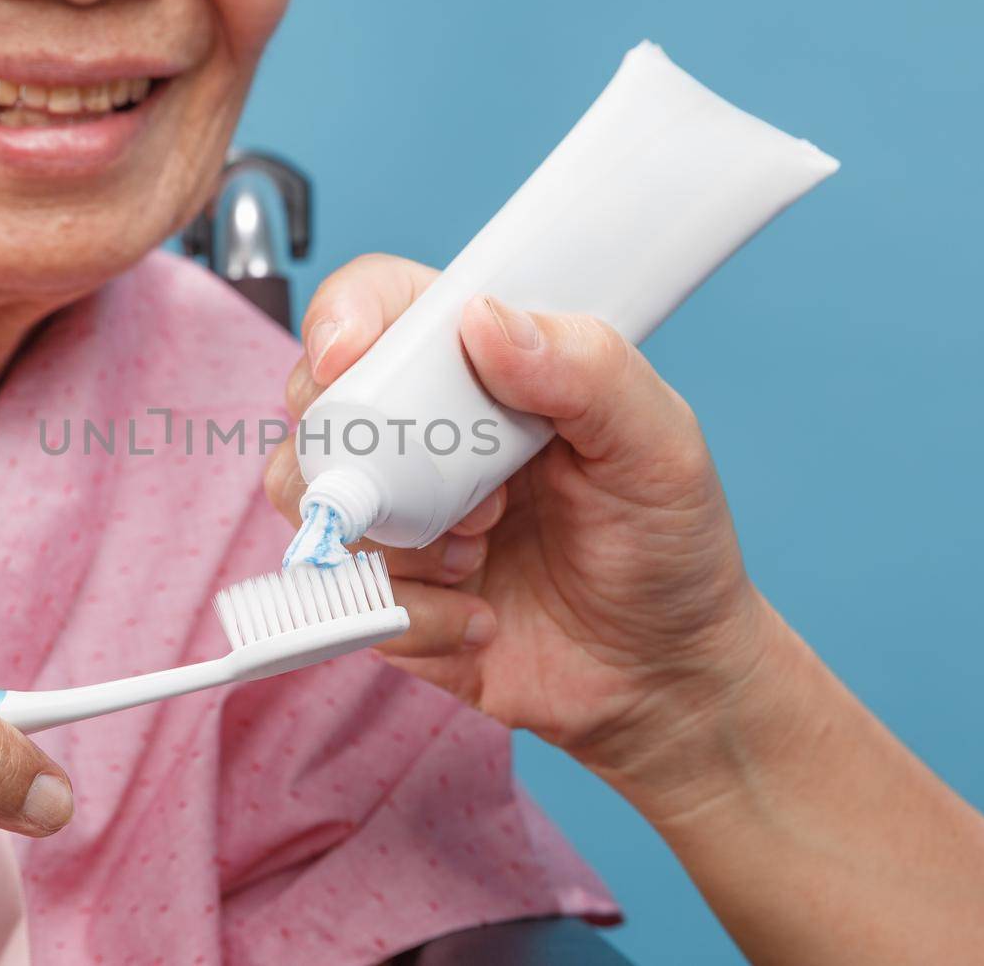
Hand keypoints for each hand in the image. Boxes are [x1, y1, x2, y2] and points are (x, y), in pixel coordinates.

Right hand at [265, 254, 776, 770]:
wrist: (662, 676)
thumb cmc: (669, 546)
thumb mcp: (659, 444)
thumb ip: (588, 368)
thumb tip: (484, 319)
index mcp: (483, 370)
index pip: (382, 307)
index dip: (345, 318)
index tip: (346, 358)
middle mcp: (422, 434)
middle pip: (320, 403)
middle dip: (372, 452)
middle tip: (476, 499)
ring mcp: (396, 514)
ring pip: (314, 500)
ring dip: (395, 538)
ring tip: (477, 557)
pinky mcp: (385, 597)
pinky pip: (342, 598)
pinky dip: (413, 616)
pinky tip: (480, 620)